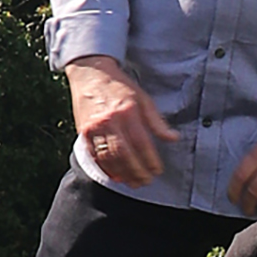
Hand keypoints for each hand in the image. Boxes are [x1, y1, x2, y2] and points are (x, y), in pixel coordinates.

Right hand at [65, 55, 177, 186]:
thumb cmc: (120, 87)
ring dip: (121, 173)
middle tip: (146, 181)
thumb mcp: (143, 98)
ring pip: (108, 157)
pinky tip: (115, 175)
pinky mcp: (83, 132)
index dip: (150, 159)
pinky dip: (105, 168)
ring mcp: (94, 127)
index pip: (141, 142)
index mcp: (127, 111)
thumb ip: (157, 121)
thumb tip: (173, 138)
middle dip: (136, 171)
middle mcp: (109, 121)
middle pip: (124, 154)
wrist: (90, 74)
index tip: (157, 170)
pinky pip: (94, 155)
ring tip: (133, 182)